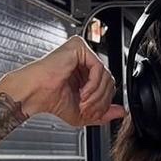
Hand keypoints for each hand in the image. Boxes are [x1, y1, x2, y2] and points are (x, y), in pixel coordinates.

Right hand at [2, 36, 125, 127]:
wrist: (38, 94)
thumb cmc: (53, 100)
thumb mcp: (84, 112)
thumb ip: (104, 112)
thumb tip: (122, 112)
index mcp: (85, 72)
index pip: (108, 84)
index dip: (104, 102)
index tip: (93, 112)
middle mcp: (84, 60)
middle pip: (110, 80)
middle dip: (101, 100)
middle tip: (87, 108)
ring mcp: (82, 52)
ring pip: (107, 75)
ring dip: (97, 95)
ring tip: (83, 102)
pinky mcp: (79, 48)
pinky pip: (99, 68)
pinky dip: (93, 85)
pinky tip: (82, 92)